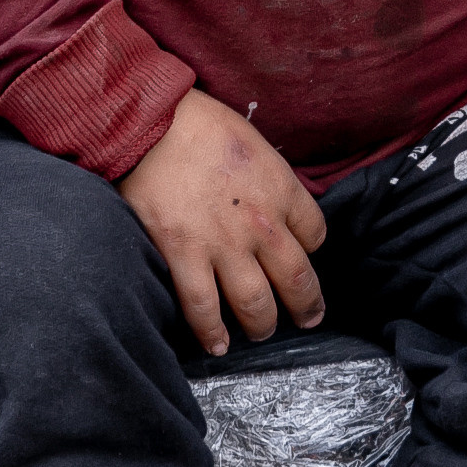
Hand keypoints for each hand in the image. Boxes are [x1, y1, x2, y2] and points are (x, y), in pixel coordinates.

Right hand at [118, 87, 327, 356]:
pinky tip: (216, 344)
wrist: (151, 122)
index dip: (310, 250)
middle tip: (307, 317)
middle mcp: (261, 224)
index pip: (316, 234)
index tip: (301, 257)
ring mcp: (223, 244)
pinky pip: (203, 308)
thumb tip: (268, 200)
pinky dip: (211, 332)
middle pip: (297, 279)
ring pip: (256, 304)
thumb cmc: (198, 123)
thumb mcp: (252, 143)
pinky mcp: (183, 255)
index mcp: (281, 189)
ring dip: (262, 325)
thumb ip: (267, 177)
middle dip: (306, 306)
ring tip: (259, 332)